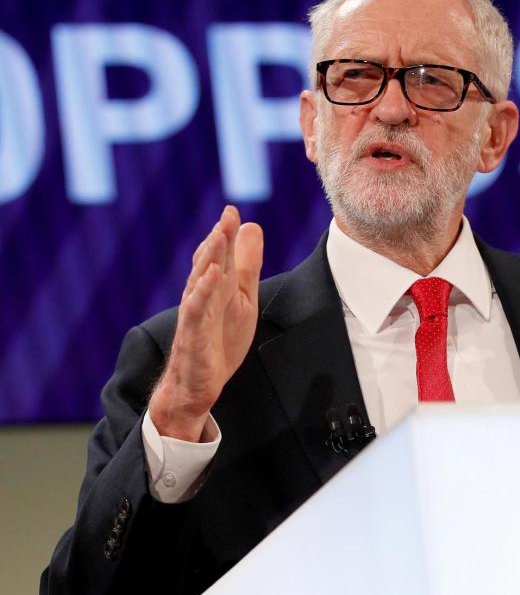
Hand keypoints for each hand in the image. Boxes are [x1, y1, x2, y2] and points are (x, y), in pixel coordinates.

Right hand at [149, 206, 263, 441]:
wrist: (199, 383)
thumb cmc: (218, 337)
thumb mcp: (241, 297)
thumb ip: (246, 264)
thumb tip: (251, 226)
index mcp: (215, 286)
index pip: (219, 256)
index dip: (225, 234)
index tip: (232, 210)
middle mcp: (201, 296)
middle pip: (208, 263)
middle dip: (218, 239)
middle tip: (227, 216)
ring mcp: (195, 315)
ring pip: (199, 282)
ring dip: (208, 258)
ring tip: (218, 236)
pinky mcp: (192, 335)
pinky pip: (195, 311)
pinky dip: (202, 292)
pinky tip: (211, 276)